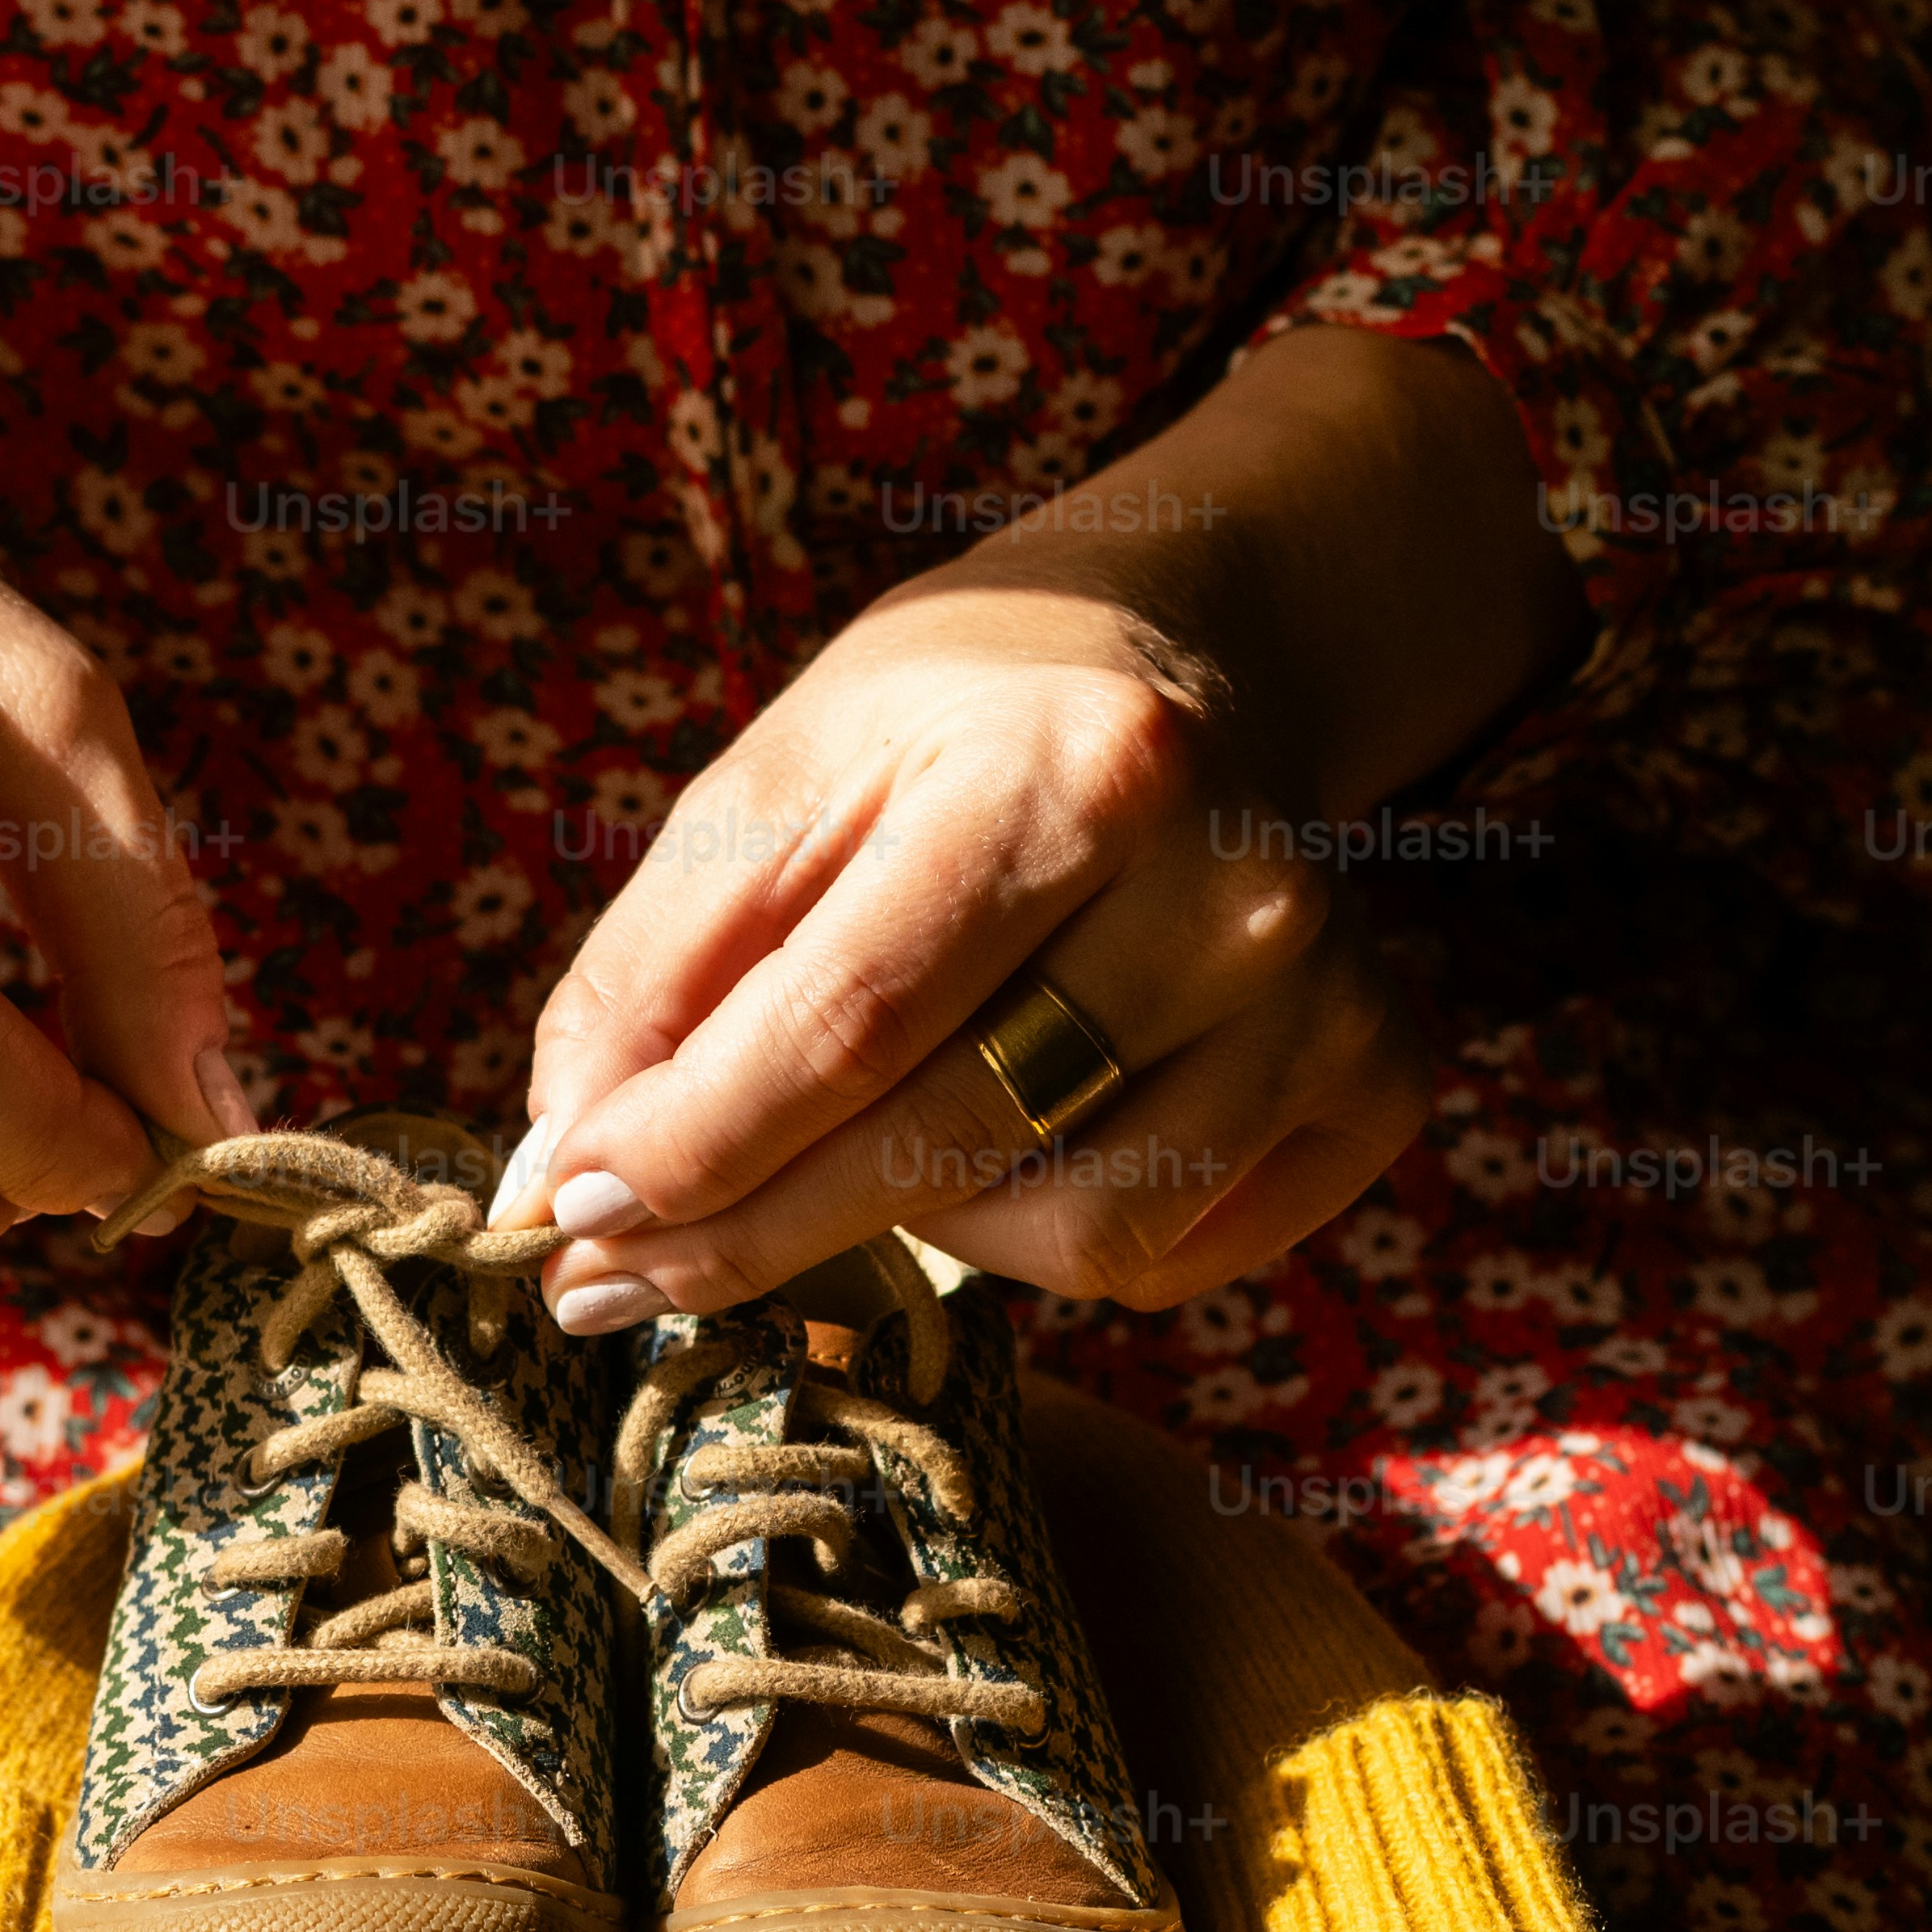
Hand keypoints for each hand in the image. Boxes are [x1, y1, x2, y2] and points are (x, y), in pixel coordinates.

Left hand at [508, 329, 1585, 1319]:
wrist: (1184, 660)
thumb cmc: (949, 725)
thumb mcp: (779, 782)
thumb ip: (655, 972)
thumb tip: (553, 1172)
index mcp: (1076, 768)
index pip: (851, 1025)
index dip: (690, 1149)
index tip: (559, 1221)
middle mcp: (1235, 890)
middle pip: (946, 1146)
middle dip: (744, 1232)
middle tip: (606, 1271)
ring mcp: (1328, 999)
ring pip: (1065, 1238)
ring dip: (913, 1229)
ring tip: (861, 1139)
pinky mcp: (1378, 1085)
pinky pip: (1166, 1259)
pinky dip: (1043, 1237)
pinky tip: (1005, 1139)